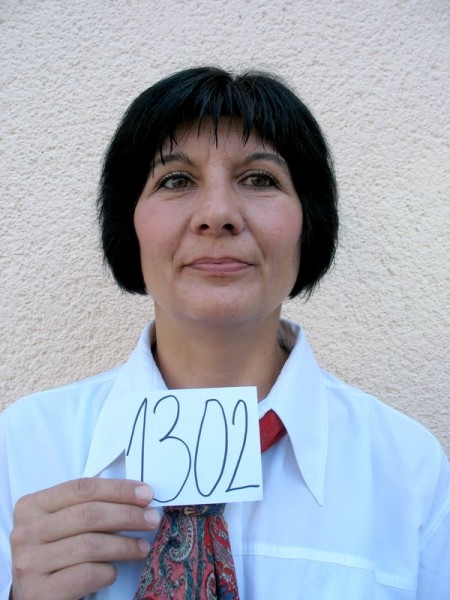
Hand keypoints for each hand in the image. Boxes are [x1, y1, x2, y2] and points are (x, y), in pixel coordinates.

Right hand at [10, 478, 159, 599]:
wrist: (37, 596)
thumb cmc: (56, 554)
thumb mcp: (64, 525)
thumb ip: (88, 507)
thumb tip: (137, 496)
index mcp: (32, 506)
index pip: (82, 488)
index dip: (118, 489)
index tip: (146, 493)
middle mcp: (25, 532)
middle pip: (89, 514)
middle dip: (127, 515)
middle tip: (152, 519)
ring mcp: (29, 563)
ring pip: (90, 545)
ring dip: (124, 545)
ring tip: (142, 547)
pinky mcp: (38, 593)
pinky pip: (85, 575)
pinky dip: (107, 572)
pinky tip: (113, 572)